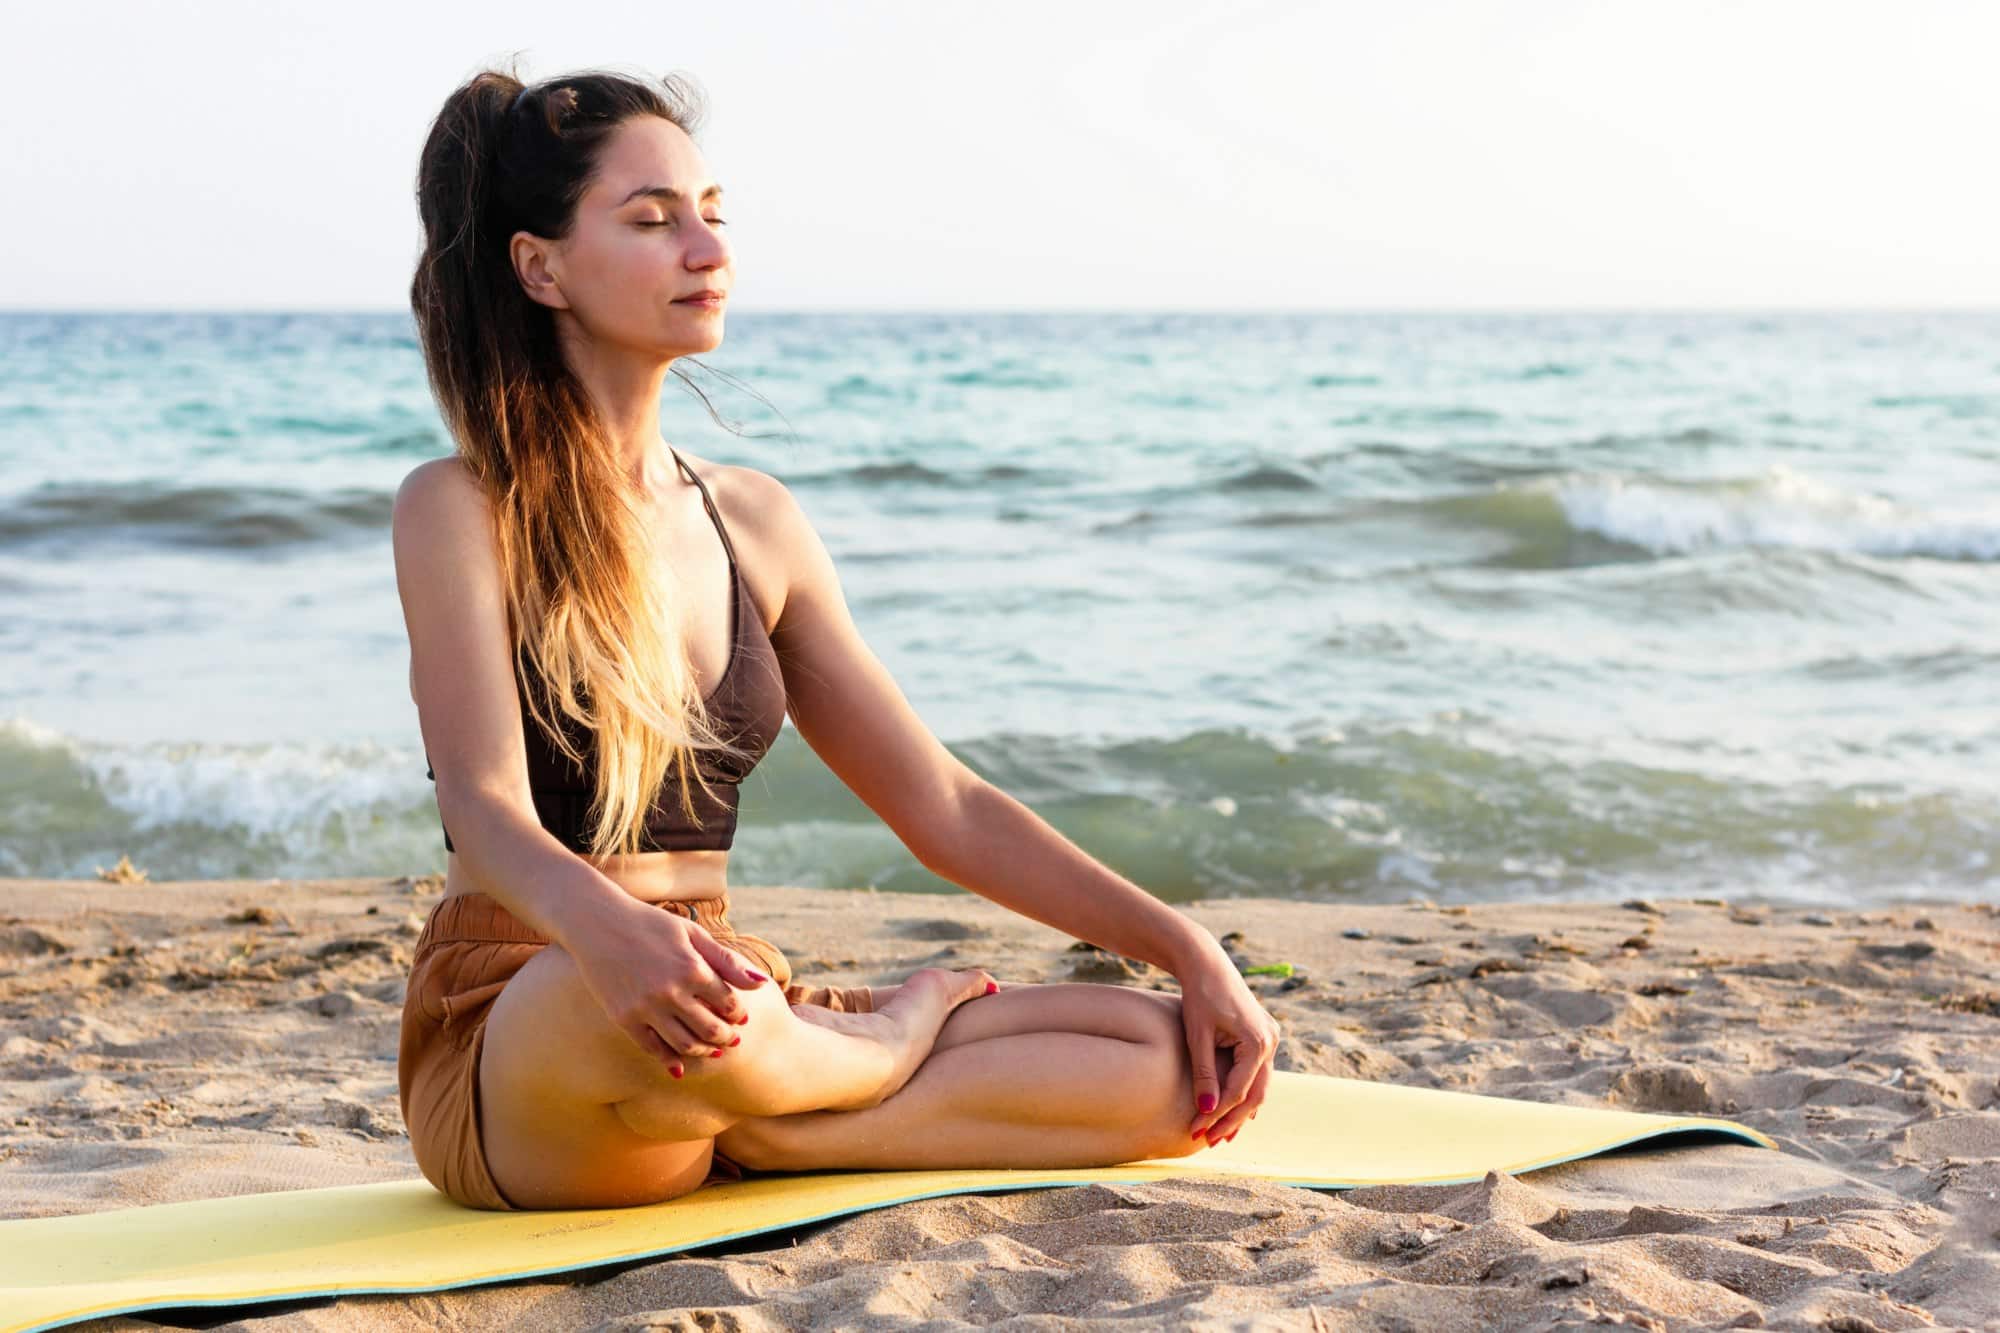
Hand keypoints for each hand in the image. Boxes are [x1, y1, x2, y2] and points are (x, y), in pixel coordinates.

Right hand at [566, 896, 770, 1078]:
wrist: (598, 923)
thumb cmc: (651, 924)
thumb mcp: (693, 934)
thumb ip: (727, 961)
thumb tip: (762, 982)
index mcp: (692, 968)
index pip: (728, 1003)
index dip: (738, 1013)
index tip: (740, 1017)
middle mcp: (671, 992)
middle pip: (711, 1029)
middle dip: (727, 1037)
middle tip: (732, 1039)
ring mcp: (646, 1007)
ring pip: (685, 1044)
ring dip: (705, 1051)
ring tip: (713, 1050)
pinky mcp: (624, 1018)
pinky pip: (652, 1048)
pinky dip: (670, 1061)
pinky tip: (680, 1066)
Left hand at [1176, 946, 1279, 1145]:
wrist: (1206, 963)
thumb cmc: (1199, 996)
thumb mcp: (1197, 1036)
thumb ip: (1204, 1074)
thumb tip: (1207, 1112)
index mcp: (1258, 1041)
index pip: (1239, 1091)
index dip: (1217, 1115)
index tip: (1197, 1131)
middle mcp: (1271, 1041)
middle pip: (1256, 1094)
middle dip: (1233, 1120)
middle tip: (1211, 1142)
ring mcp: (1270, 1038)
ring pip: (1259, 1085)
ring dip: (1241, 1110)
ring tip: (1222, 1135)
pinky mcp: (1263, 1036)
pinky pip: (1257, 1072)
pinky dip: (1245, 1092)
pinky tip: (1232, 1111)